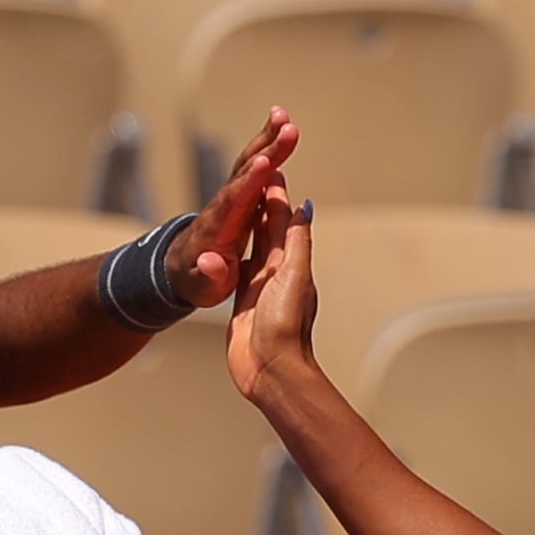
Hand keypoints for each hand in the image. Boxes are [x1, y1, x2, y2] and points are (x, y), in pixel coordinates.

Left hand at [168, 109, 299, 308]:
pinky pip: (255, 165)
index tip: (265, 163)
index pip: (235, 201)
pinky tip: (281, 126)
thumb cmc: (195, 280)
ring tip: (284, 116)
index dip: (249, 182)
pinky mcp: (240, 193)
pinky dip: (268, 144)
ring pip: (249, 162)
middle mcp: (224, 205)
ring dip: (267, 139)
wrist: (181, 267)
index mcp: (218, 228)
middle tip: (286, 128)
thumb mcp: (201, 287)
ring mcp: (232, 196)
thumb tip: (211, 262)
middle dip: (266, 150)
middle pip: (245, 173)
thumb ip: (209, 276)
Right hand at [227, 181, 322, 403]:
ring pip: (254, 248)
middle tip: (255, 174)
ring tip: (242, 202)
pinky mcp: (241, 303)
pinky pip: (237, 272)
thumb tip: (304, 208)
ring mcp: (258, 287)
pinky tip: (229, 248)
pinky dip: (235, 254)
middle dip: (263, 203)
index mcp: (289, 263)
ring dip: (250, 225)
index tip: (271, 166)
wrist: (270, 368)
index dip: (275, 195)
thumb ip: (296, 242)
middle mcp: (275, 272)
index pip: (282, 221)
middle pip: (268, 230)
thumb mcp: (293, 276)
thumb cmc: (284, 325)